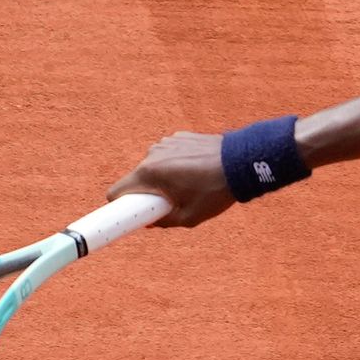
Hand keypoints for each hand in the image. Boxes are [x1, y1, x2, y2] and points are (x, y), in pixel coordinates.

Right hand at [111, 133, 237, 228]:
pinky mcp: (179, 137)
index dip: (119, 207)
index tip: (129, 215)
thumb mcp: (189, 216)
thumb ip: (163, 222)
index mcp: (148, 173)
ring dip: (162, 178)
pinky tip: (196, 171)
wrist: (244, 162)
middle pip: (136, 180)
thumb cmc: (217, 190)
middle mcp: (152, 154)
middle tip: (169, 203)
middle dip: (147, 193)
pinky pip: (168, 156)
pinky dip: (175, 165)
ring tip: (189, 186)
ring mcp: (165, 143)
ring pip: (153, 167)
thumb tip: (149, 222)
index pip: (115, 193)